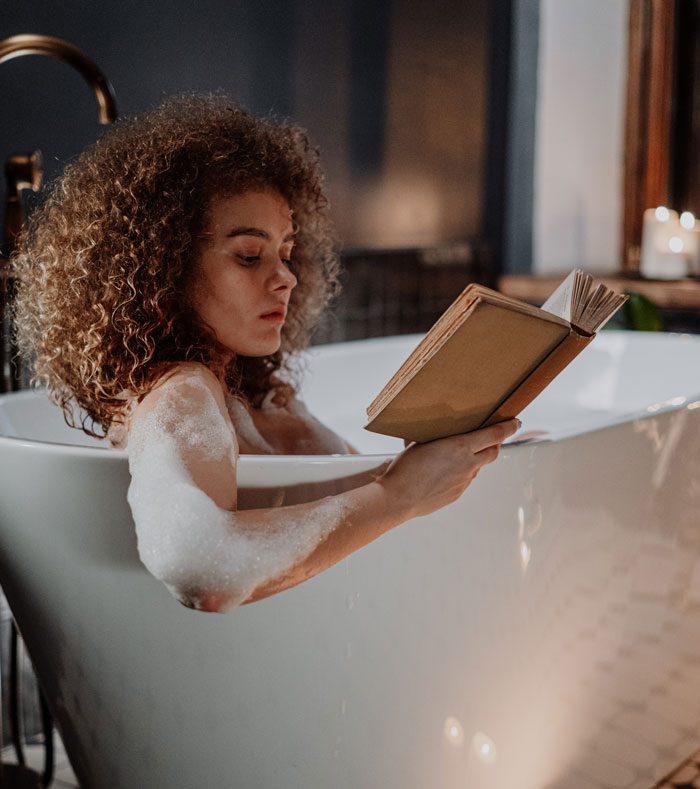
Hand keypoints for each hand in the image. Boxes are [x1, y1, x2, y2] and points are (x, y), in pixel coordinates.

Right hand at [379, 419, 519, 519]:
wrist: (398, 498)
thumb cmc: (405, 468)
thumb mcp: (421, 443)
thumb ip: (438, 437)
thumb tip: (442, 433)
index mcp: (459, 447)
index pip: (494, 435)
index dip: (508, 428)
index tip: (515, 423)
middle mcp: (467, 465)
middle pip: (493, 452)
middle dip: (496, 443)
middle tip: (492, 436)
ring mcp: (464, 482)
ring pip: (477, 467)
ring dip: (475, 458)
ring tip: (460, 454)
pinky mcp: (457, 494)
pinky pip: (465, 480)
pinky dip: (461, 473)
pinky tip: (445, 471)